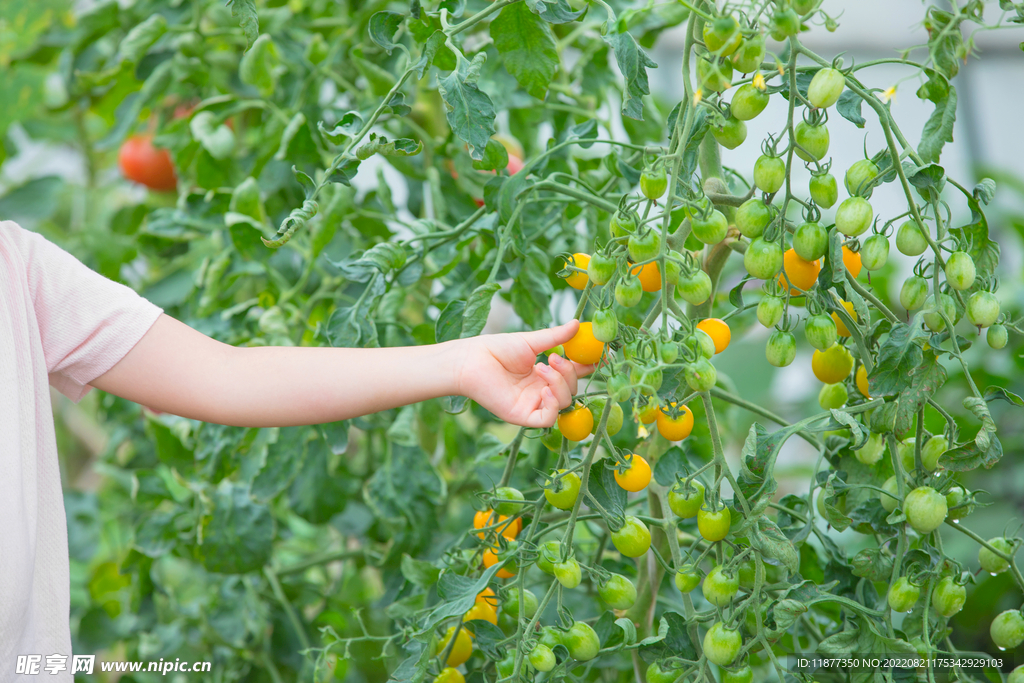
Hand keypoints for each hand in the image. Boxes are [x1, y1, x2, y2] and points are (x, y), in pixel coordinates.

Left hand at [454, 320, 593, 427]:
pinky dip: (553, 403)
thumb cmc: (497, 349)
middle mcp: (541, 391)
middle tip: (552, 358)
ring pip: (564, 403)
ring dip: (559, 383)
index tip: (604, 355)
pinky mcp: (524, 417)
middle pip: (572, 389)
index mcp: (544, 374)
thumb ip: (556, 336)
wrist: (472, 360)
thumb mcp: (531, 341)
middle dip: (569, 372)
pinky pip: (549, 418)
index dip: (590, 367)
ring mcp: (533, 405)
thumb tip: (578, 323)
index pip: (574, 373)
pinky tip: (544, 388)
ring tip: (541, 367)